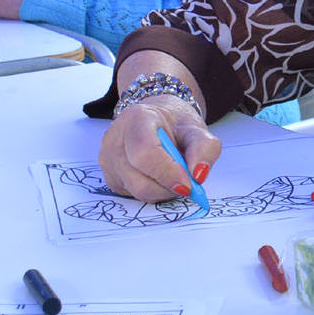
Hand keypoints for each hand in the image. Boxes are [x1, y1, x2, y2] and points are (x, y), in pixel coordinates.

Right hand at [98, 97, 220, 201]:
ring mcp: (108, 160)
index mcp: (137, 118)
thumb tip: (199, 175)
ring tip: (174, 178)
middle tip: (187, 184)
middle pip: (138, 178)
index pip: (145, 153)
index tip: (188, 184)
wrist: (158, 122)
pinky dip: (152, 193)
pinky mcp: (110, 177)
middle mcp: (115, 139)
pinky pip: (132, 195)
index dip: (167, 173)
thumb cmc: (176, 126)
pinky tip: (159, 179)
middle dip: (167, 188)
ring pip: (136, 191)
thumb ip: (205, 148)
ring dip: (162, 192)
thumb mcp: (197, 130)